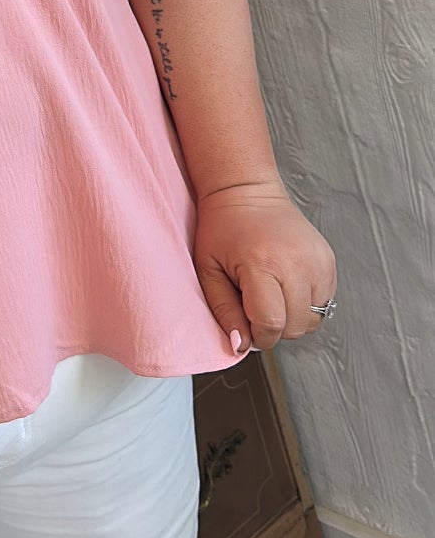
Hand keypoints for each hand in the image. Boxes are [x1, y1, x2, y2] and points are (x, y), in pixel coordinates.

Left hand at [193, 182, 336, 352]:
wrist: (246, 191)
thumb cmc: (222, 229)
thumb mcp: (208, 270)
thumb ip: (223, 311)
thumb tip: (241, 346)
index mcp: (262, 263)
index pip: (271, 323)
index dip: (258, 335)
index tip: (246, 326)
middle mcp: (296, 262)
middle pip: (294, 326)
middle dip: (274, 329)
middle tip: (254, 307)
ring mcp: (317, 260)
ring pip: (313, 320)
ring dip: (291, 318)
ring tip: (270, 293)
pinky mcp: (329, 260)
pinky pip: (324, 303)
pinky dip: (306, 304)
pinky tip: (285, 285)